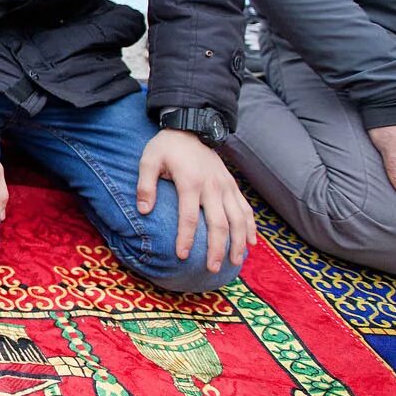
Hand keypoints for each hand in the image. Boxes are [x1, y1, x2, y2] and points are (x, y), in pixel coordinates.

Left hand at [137, 129, 255, 272]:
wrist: (191, 127)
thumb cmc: (166, 147)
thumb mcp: (149, 160)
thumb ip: (145, 185)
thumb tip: (143, 211)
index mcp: (190, 182)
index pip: (189, 217)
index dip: (187, 238)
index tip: (182, 256)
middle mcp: (212, 186)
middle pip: (219, 223)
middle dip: (217, 248)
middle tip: (213, 268)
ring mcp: (226, 186)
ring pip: (238, 218)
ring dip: (239, 242)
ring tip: (235, 262)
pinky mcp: (233, 185)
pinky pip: (246, 208)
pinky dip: (251, 226)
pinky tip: (252, 244)